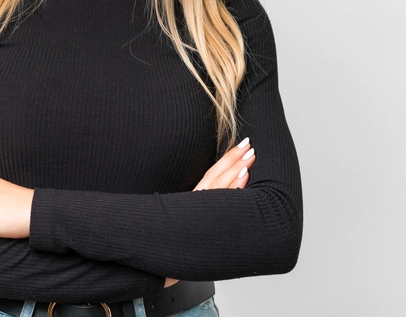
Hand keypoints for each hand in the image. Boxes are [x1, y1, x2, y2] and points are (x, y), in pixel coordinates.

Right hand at [161, 139, 256, 286]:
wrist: (155, 258)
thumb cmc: (172, 244)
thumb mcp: (182, 219)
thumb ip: (197, 207)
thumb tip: (210, 198)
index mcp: (191, 199)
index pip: (211, 173)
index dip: (225, 159)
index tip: (239, 146)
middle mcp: (195, 203)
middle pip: (216, 175)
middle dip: (233, 159)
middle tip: (249, 145)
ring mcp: (199, 212)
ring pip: (220, 186)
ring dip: (236, 169)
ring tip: (250, 157)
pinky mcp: (205, 222)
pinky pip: (222, 203)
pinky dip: (233, 189)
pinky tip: (244, 179)